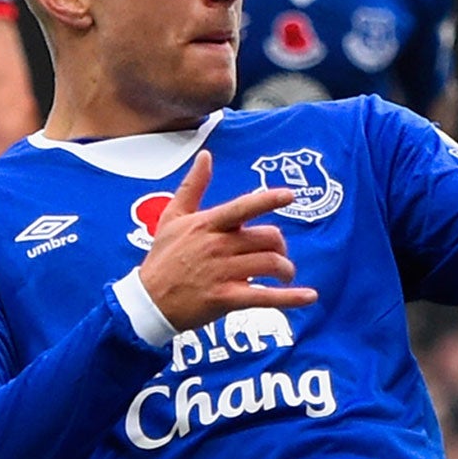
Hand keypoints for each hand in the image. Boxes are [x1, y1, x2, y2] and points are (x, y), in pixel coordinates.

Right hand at [137, 151, 317, 330]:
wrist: (147, 302)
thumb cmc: (162, 258)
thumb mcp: (172, 218)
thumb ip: (193, 187)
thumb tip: (205, 156)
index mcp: (207, 224)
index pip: (242, 208)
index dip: (267, 200)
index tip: (289, 196)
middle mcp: (217, 246)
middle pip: (266, 238)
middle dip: (281, 246)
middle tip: (279, 255)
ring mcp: (222, 273)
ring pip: (269, 264)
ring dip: (285, 269)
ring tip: (284, 274)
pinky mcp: (226, 298)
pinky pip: (265, 297)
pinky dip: (290, 298)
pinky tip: (309, 296)